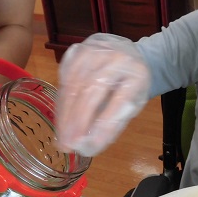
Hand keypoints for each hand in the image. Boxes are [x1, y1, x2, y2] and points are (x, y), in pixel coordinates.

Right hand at [56, 34, 150, 156]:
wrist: (129, 55)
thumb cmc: (132, 84)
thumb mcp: (133, 103)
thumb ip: (116, 121)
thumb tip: (91, 145)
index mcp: (136, 72)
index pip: (120, 99)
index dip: (106, 124)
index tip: (94, 146)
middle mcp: (116, 57)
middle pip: (92, 90)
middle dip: (79, 120)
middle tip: (70, 144)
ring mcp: (95, 50)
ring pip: (74, 84)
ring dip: (66, 114)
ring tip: (63, 136)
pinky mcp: (78, 50)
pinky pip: (65, 78)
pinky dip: (62, 101)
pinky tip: (61, 119)